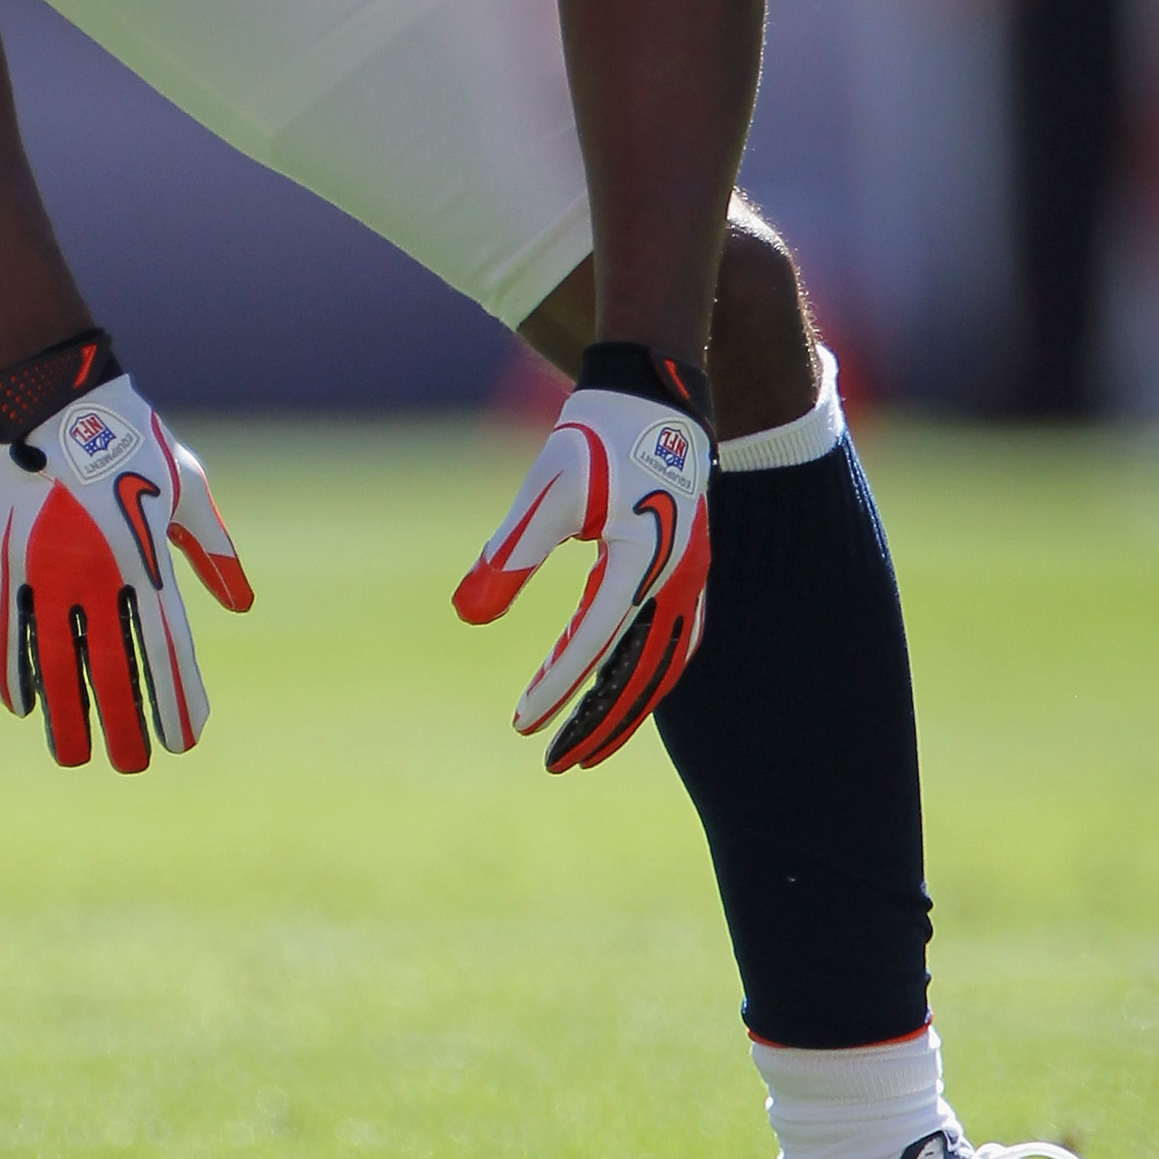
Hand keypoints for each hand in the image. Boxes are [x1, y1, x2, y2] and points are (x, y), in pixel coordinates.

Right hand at [0, 373, 251, 770]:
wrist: (51, 396)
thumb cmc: (132, 441)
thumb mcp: (186, 488)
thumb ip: (212, 549)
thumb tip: (239, 604)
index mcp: (145, 556)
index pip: (166, 646)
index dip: (176, 697)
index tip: (185, 739)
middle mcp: (96, 573)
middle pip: (112, 667)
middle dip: (124, 723)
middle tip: (134, 765)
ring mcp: (44, 569)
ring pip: (56, 661)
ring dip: (67, 714)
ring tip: (74, 756)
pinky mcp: (3, 561)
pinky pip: (8, 630)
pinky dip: (14, 671)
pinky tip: (24, 707)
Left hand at [454, 374, 711, 767]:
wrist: (656, 397)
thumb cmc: (596, 436)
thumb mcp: (545, 489)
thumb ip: (510, 553)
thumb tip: (467, 616)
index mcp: (644, 553)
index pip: (597, 638)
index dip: (558, 683)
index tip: (523, 722)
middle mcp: (679, 574)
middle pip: (643, 671)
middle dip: (600, 721)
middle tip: (555, 761)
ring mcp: (691, 576)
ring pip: (665, 666)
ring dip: (627, 710)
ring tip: (583, 747)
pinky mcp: (689, 573)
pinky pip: (675, 645)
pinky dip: (647, 680)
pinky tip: (615, 697)